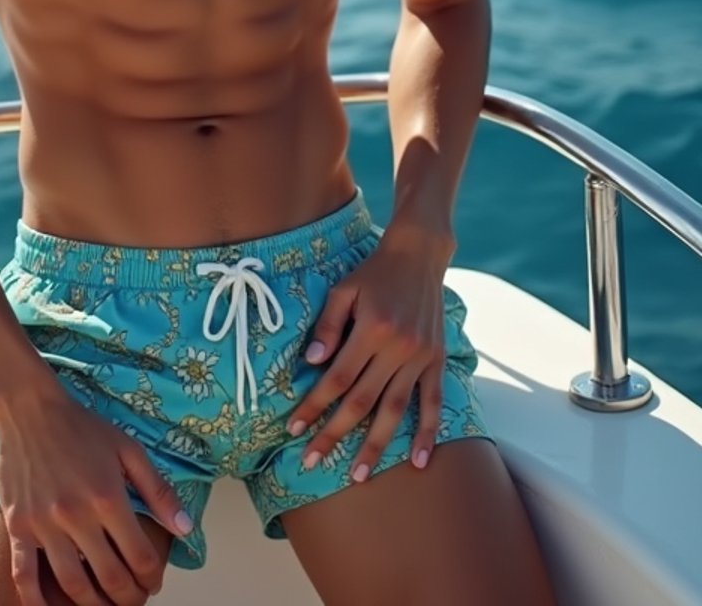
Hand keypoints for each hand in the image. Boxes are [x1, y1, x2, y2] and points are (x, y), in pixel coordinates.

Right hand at [0, 382, 192, 605]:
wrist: (29, 410)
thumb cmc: (81, 428)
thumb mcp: (128, 449)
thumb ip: (158, 490)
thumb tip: (185, 527)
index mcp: (108, 497)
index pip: (140, 556)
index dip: (152, 578)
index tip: (155, 583)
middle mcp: (76, 516)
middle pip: (110, 578)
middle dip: (129, 597)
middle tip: (134, 599)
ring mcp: (44, 525)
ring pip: (72, 584)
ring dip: (93, 605)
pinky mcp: (18, 527)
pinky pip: (25, 576)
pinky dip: (37, 601)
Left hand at [285, 222, 450, 481]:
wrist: (419, 254)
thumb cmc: (374, 271)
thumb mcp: (343, 289)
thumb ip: (327, 326)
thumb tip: (311, 363)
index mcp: (371, 329)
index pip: (336, 378)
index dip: (314, 406)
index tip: (294, 430)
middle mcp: (397, 347)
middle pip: (361, 401)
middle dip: (334, 435)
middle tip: (312, 463)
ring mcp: (420, 356)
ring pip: (395, 409)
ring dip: (376, 445)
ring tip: (358, 475)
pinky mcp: (436, 359)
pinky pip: (433, 401)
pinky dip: (428, 432)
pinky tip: (419, 461)